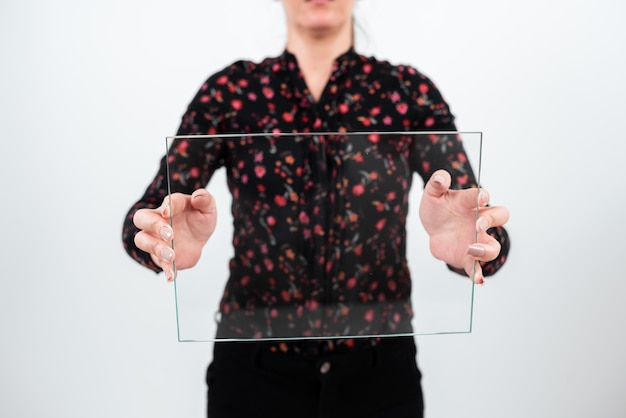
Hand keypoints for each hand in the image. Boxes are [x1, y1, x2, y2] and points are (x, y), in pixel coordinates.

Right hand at [133, 189, 216, 280]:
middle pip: (142, 218)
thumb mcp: (208, 208)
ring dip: (156, 248)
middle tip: (169, 234)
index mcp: (171, 206)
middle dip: (154, 226)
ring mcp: (156, 239)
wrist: (198, 239)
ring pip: (143, 240)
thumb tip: (197, 197)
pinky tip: (171, 275)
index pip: (166, 203)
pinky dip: (165, 269)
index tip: (167, 212)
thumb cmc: (199, 219)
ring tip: (171, 255)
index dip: (166, 206)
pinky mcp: (160, 255)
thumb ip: (205, 199)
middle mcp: (158, 221)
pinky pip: (158, 262)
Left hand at [419, 169, 509, 283]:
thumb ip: (436, 183)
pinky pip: (476, 268)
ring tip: (471, 250)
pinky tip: (478, 280)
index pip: (481, 196)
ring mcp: (476, 240)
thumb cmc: (438, 208)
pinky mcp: (468, 257)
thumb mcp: (432, 194)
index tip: (481, 197)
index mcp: (469, 202)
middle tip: (478, 225)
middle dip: (492, 221)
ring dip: (486, 250)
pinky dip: (478, 274)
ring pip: (493, 247)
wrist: (433, 228)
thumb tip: (442, 177)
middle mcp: (478, 220)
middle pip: (500, 216)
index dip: (482, 196)